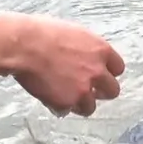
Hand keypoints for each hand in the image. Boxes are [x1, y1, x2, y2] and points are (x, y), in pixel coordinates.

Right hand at [11, 15, 125, 116]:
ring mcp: (83, 89)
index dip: (108, 73)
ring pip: (90, 107)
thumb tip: (85, 56)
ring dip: (80, 103)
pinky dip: (59, 106)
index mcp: (101, 50)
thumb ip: (86, 48)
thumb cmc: (42, 33)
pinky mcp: (66, 102)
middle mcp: (97, 71)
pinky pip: (67, 110)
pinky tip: (50, 97)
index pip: (118, 68)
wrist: (23, 46)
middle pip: (113, 91)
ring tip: (65, 96)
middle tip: (88, 90)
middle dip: (101, 92)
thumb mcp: (73, 32)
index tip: (100, 75)